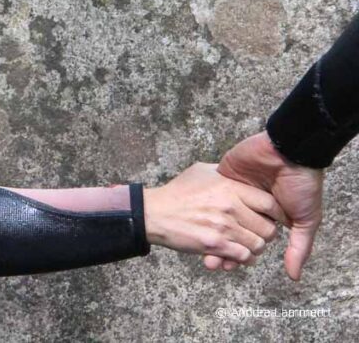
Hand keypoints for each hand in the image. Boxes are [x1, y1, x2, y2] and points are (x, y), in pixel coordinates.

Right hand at [143, 162, 284, 263]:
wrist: (154, 213)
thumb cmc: (177, 192)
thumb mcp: (201, 172)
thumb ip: (225, 172)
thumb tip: (241, 172)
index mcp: (230, 187)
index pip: (269, 203)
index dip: (276, 213)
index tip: (272, 218)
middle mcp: (230, 207)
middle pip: (268, 228)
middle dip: (265, 233)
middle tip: (258, 233)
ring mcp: (224, 227)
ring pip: (258, 245)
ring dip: (255, 248)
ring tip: (247, 245)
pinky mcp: (215, 245)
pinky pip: (244, 257)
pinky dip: (244, 259)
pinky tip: (237, 255)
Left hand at [203, 133, 324, 279]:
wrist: (290, 151)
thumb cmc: (303, 185)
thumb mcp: (306, 219)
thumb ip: (299, 246)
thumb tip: (293, 276)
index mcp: (267, 215)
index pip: (248, 239)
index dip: (238, 254)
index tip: (227, 266)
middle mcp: (249, 205)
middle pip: (230, 231)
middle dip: (220, 247)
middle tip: (211, 262)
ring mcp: (234, 190)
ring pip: (217, 216)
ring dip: (209, 231)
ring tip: (202, 248)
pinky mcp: (223, 176)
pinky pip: (210, 195)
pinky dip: (204, 209)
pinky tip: (197, 223)